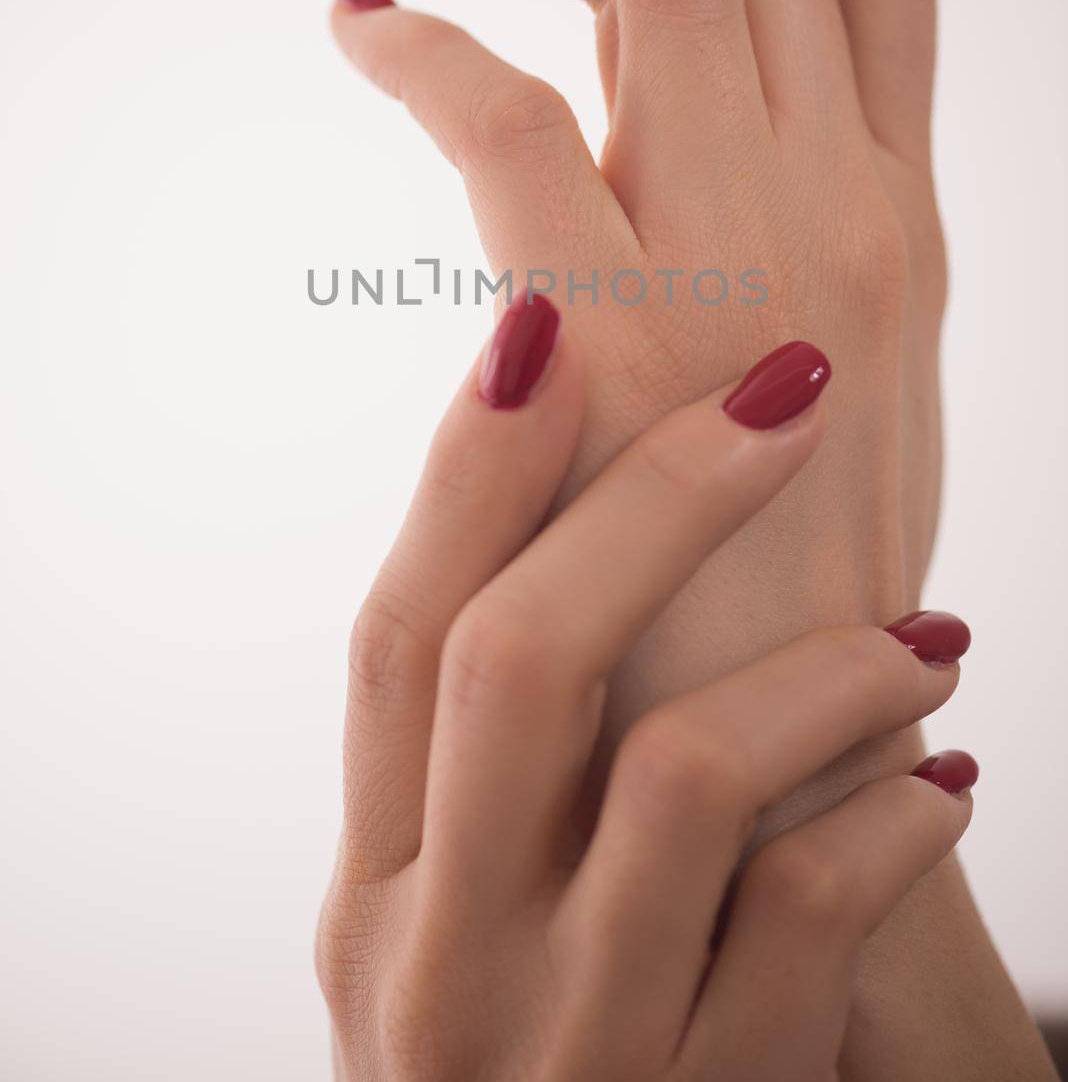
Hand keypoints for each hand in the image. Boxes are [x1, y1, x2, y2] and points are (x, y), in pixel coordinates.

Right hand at [317, 301, 972, 1080]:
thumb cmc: (522, 1060)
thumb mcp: (451, 925)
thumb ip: (483, 771)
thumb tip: (581, 529)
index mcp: (378, 884)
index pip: (399, 637)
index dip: (471, 471)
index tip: (551, 321)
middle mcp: (441, 957)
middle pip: (517, 658)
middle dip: (656, 497)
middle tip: (788, 387)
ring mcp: (568, 1045)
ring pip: (682, 773)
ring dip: (826, 669)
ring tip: (924, 640)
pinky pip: (811, 921)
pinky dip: (893, 821)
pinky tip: (940, 784)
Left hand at [331, 0, 943, 732]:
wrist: (807, 795)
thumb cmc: (807, 602)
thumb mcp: (857, 405)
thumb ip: (806, 259)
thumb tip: (709, 130)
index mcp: (905, 221)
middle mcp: (853, 213)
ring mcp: (754, 273)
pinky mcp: (626, 353)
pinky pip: (509, 120)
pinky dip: (420, 45)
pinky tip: (356, 19)